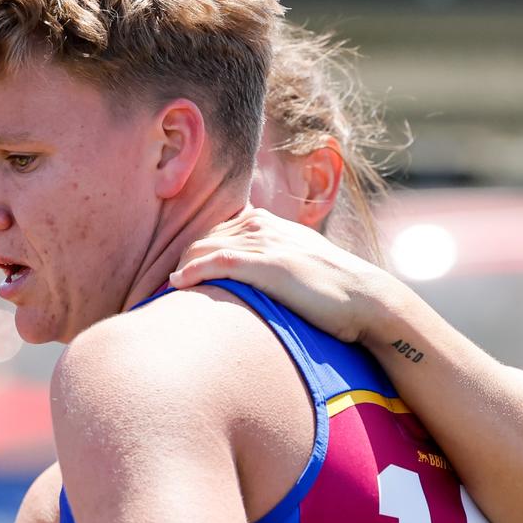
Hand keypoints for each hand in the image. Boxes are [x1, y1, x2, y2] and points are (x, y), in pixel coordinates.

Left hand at [171, 206, 400, 343]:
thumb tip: (244, 281)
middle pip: (200, 238)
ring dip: (179, 270)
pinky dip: (192, 272)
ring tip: (162, 295)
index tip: (172, 277)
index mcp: (266, 223)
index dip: (190, 254)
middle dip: (178, 262)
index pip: (212, 232)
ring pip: (202, 248)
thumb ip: (269, 262)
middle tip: (156, 290)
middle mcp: (262, 226)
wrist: (366, 300)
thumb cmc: (332, 291)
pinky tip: (177, 285)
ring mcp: (264, 243)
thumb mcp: (297, 265)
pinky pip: (216, 261)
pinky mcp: (268, 265)